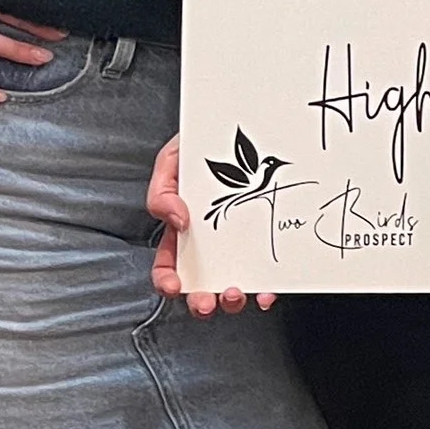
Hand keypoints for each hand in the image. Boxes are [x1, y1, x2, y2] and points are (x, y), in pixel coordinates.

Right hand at [148, 134, 276, 316]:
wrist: (241, 127)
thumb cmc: (201, 147)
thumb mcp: (172, 161)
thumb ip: (162, 191)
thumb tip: (176, 220)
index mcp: (182, 230)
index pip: (167, 265)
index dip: (166, 281)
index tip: (173, 286)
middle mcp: (209, 244)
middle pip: (199, 284)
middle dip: (201, 300)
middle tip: (208, 301)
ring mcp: (239, 245)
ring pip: (231, 285)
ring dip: (232, 300)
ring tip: (236, 293)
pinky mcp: (264, 243)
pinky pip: (265, 273)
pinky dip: (265, 288)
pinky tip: (267, 291)